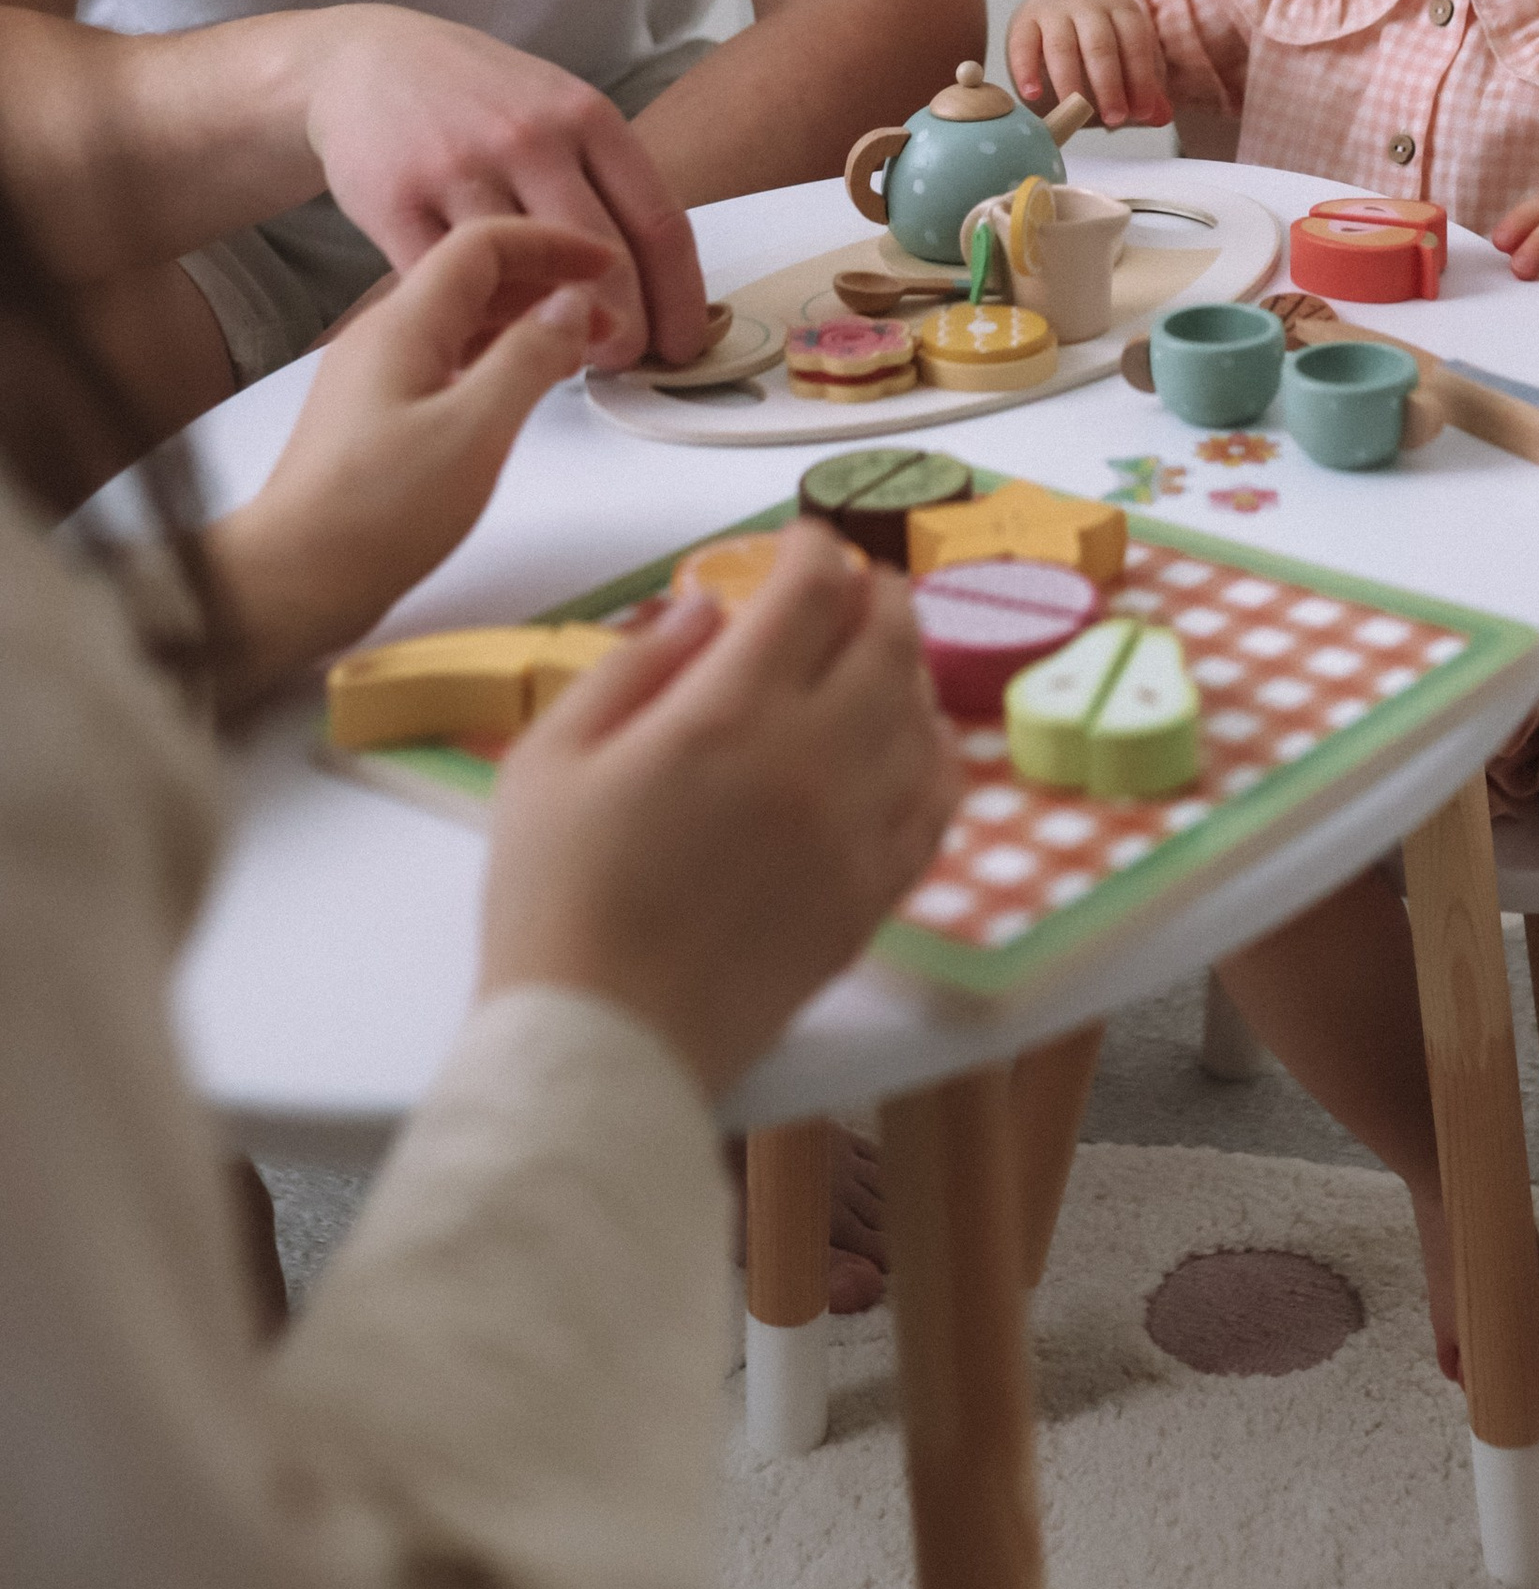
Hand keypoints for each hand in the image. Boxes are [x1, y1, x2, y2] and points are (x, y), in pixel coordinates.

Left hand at [209, 218, 616, 694]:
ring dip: (523, 325)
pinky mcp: (373, 420)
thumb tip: (571, 305)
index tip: (606, 264)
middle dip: (545, 284)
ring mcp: (373, 379)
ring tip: (578, 351)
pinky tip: (522, 391)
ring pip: (460, 324)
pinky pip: (446, 363)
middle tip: (606, 316)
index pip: (483, 245)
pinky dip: (495, 361)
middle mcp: (381, 339)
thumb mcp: (475, 430)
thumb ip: (529, 357)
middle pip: (472, 279)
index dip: (551, 244)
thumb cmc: (374, 514)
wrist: (288, 583)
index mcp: (402, 325)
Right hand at [300, 8, 704, 368]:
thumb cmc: (482, 99)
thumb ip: (606, 182)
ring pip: (524, 281)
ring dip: (549, 336)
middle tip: (626, 363)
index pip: (659, 223)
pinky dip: (477, 328)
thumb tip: (655, 285)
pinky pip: (450, 289)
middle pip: (602, 261)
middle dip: (626, 330)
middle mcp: (530, 138)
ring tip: (558, 355)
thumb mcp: (560, 109)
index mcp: (587, 115)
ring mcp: (460, 169)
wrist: (369, 61)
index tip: (684, 344)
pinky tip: (492, 345)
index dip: (681, 299)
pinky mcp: (396, 203)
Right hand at [478, 525, 958, 1099]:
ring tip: (880, 658)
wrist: (601, 1044)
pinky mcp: (873, 896)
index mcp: (727, 715)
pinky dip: (936, 756)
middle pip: (888, 641)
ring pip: (924, 716)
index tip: (802, 544)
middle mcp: (813, 760)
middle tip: (856, 586)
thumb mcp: (550, 760)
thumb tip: (703, 611)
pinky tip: (912, 745)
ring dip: (910, 668)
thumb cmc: (554, 899)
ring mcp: (855, 832)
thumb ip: (631, 667)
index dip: (814, 550)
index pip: (811, 593)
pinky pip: (938, 804)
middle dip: (877, 593)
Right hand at [1007, 0, 1169, 129]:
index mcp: (1121, 9)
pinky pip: (1023, 46)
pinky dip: (1026, 71)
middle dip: (1109, 85)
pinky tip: (1032, 96)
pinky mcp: (1024, 22)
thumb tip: (1162, 117)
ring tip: (1075, 115)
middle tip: (1114, 119)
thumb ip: (1144, 88)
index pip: (1135, 42)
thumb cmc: (1097, 42)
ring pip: (1061, 46)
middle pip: (1100, 45)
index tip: (1141, 113)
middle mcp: (1088, 4)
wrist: (1057, 6)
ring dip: (1070, 84)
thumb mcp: (1125, 58)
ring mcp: (1053, 11)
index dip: (1140, 79)